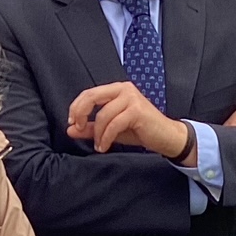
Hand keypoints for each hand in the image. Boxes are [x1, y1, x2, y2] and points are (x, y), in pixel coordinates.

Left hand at [67, 82, 191, 161]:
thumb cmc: (139, 130)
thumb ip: (90, 127)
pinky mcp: (137, 110)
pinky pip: (114, 124)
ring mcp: (131, 98)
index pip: (89, 93)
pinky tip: (104, 146)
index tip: (72, 123)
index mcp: (116, 89)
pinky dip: (105, 138)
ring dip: (97, 133)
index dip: (76, 107)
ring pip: (103, 115)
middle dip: (80, 113)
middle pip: (92, 96)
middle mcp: (123, 89)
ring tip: (98, 145)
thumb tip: (70, 130)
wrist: (165, 137)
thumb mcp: (110, 129)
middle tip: (76, 128)